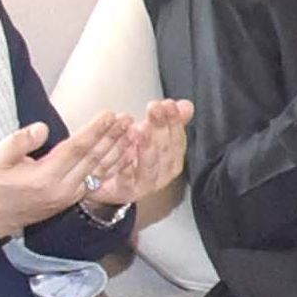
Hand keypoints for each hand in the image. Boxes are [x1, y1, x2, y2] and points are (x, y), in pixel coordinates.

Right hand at [0, 113, 124, 238]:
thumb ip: (19, 141)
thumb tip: (42, 128)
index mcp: (45, 177)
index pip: (76, 149)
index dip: (95, 130)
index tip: (109, 114)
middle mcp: (63, 188)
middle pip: (93, 158)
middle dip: (112, 136)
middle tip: (128, 118)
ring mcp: (70, 195)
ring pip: (100, 170)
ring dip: (118, 150)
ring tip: (132, 131)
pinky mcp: (74, 198)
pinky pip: (99, 179)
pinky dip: (114, 166)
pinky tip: (126, 154)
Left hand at [92, 98, 194, 216]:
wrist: (110, 185)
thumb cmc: (133, 160)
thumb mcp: (153, 136)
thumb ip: (171, 121)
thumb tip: (186, 106)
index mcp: (172, 160)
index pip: (178, 139)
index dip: (174, 122)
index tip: (168, 105)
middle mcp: (162, 174)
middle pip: (165, 151)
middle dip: (160, 128)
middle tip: (155, 109)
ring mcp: (145, 184)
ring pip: (150, 166)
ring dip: (146, 146)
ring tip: (140, 129)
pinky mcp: (125, 191)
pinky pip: (127, 180)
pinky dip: (126, 167)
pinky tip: (125, 154)